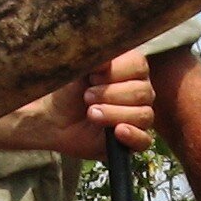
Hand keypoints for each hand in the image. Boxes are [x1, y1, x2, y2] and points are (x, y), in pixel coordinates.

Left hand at [41, 51, 155, 159]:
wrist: (56, 119)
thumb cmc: (70, 92)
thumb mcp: (78, 71)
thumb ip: (94, 60)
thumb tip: (106, 59)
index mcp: (130, 70)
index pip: (139, 65)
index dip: (115, 72)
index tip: (93, 76)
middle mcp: (140, 92)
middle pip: (142, 91)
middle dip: (111, 94)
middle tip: (87, 96)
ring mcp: (139, 116)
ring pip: (143, 115)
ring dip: (114, 114)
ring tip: (91, 114)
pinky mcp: (133, 140)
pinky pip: (144, 140)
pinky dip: (132, 135)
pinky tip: (117, 131)